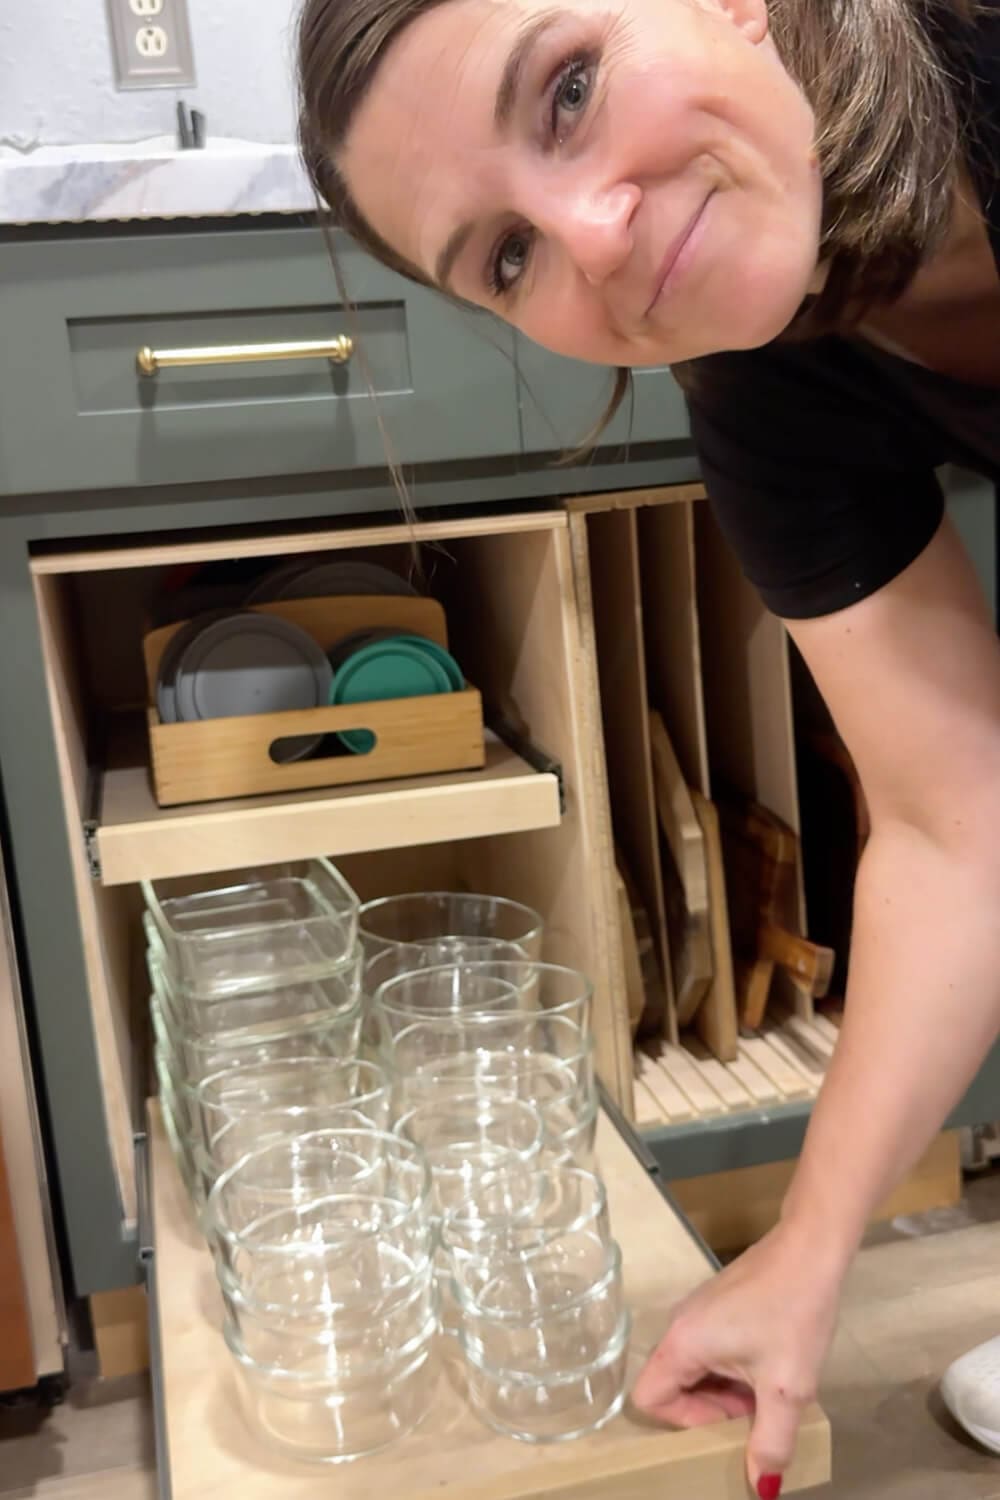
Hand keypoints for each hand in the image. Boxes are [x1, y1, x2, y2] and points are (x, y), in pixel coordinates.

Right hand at [631, 1220, 844, 1495]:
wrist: (812, 1248)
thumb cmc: (794, 1314)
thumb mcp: (787, 1389)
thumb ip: (770, 1442)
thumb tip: (761, 1487)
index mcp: (682, 1343)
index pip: (650, 1399)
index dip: (686, 1422)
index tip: (731, 1420)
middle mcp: (680, 1324)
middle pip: (673, 1385)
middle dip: (712, 1410)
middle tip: (756, 1411)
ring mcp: (699, 1310)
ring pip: (695, 1368)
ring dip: (726, 1390)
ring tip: (769, 1388)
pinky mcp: (718, 1302)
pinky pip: (710, 1348)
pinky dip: (734, 1367)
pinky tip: (772, 1363)